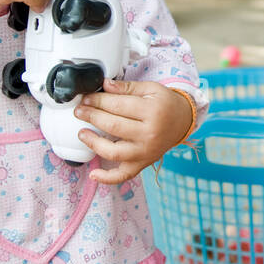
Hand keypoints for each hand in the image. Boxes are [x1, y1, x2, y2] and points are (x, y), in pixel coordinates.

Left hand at [72, 79, 194, 184]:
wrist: (183, 121)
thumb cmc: (166, 103)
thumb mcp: (151, 89)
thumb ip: (127, 87)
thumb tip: (104, 85)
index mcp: (152, 111)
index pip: (117, 106)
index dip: (98, 101)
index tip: (86, 98)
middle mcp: (149, 134)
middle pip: (113, 126)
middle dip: (92, 116)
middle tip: (79, 110)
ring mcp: (146, 151)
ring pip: (114, 151)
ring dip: (93, 143)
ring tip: (82, 133)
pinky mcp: (144, 163)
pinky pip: (124, 174)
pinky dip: (108, 178)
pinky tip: (93, 174)